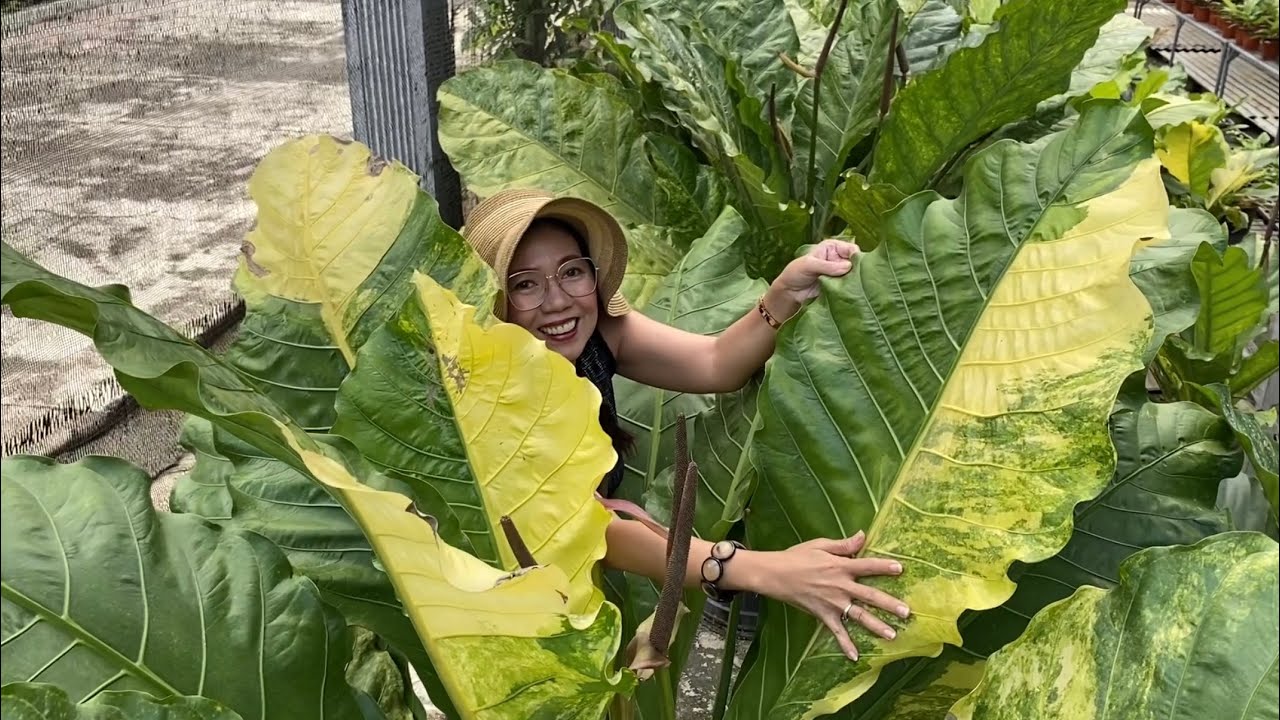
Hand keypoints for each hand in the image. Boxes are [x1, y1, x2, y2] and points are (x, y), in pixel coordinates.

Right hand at [748, 531, 907, 660]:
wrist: (774, 574)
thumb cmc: (796, 556)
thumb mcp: (820, 545)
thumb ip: (844, 544)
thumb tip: (862, 535)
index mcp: (841, 566)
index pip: (867, 565)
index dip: (884, 566)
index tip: (901, 569)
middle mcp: (840, 585)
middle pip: (869, 595)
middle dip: (889, 604)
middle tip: (906, 612)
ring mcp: (832, 602)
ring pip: (858, 616)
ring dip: (876, 626)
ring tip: (892, 635)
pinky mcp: (822, 614)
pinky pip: (836, 631)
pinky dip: (845, 644)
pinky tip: (855, 657)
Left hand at [771, 238, 860, 305]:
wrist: (789, 292)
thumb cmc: (795, 273)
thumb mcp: (809, 265)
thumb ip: (827, 266)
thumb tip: (848, 267)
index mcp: (833, 247)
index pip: (852, 249)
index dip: (856, 257)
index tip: (854, 267)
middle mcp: (839, 258)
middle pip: (857, 263)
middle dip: (858, 271)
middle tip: (854, 281)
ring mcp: (840, 273)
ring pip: (855, 276)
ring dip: (854, 283)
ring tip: (850, 289)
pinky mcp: (840, 286)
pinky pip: (850, 288)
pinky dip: (850, 291)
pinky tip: (848, 294)